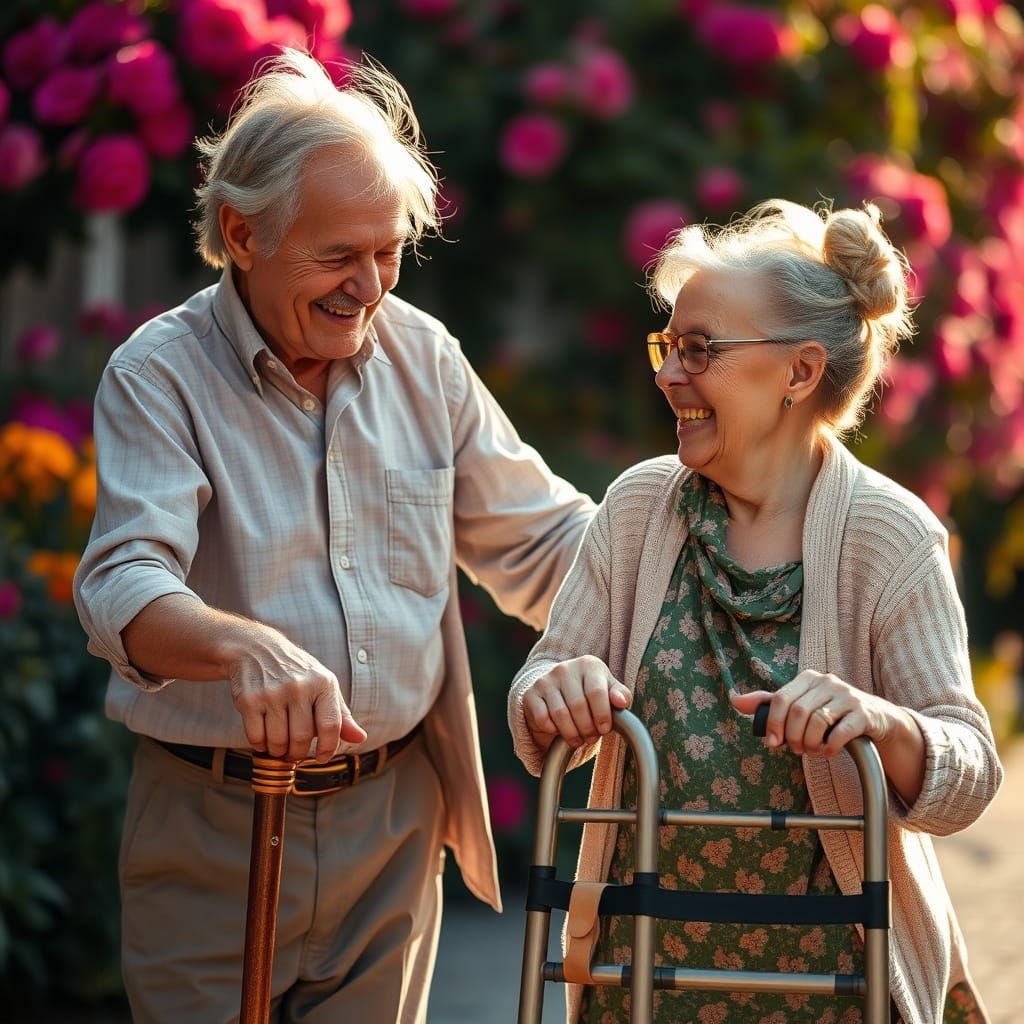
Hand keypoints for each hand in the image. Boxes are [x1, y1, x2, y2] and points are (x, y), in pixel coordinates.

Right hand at [227, 625, 365, 762]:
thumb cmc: (297, 673)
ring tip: (279, 744)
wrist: (257, 649)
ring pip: (278, 741)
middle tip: (294, 752)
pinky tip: (264, 737)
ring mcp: (273, 693)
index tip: (321, 757)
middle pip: (302, 738)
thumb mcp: (324, 686)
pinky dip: (260, 745)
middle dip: (298, 753)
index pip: (331, 726)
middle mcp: (299, 687)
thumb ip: (342, 715)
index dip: (328, 748)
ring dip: (278, 751)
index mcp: (323, 683)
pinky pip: (256, 737)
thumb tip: (360, 739)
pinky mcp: (249, 700)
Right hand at [522, 656, 631, 752]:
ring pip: (560, 714)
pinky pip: (542, 718)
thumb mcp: (608, 690)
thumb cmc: (589, 691)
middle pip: (578, 706)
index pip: (597, 692)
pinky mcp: (530, 694)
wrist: (558, 689)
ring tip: (578, 739)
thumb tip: (622, 702)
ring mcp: (545, 680)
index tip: (605, 729)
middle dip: (587, 728)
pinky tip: (559, 731)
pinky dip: (552, 730)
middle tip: (591, 737)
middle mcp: (565, 668)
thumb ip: (620, 695)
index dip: (602, 715)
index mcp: (588, 664)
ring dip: (571, 733)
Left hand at [730, 671, 898, 757]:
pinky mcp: (864, 712)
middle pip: (798, 712)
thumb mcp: (800, 704)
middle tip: (795, 750)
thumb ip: (769, 704)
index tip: (772, 743)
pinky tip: (828, 752)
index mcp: (807, 678)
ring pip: (818, 721)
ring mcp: (847, 695)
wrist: (876, 719)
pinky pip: (841, 732)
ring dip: (810, 743)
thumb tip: (735, 701)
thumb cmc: (829, 713)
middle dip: (792, 737)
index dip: (773, 723)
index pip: (780, 698)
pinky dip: (830, 747)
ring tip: (811, 751)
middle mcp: (827, 681)